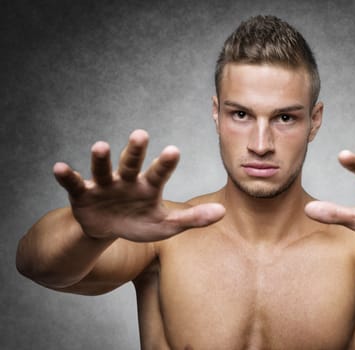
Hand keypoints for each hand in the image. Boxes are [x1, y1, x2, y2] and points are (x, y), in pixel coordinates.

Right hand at [53, 130, 224, 241]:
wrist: (108, 230)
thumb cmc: (140, 223)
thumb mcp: (166, 225)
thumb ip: (193, 218)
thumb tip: (223, 212)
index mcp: (149, 186)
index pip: (159, 173)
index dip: (165, 163)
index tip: (173, 150)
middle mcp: (127, 180)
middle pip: (132, 163)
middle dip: (135, 150)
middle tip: (141, 134)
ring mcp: (104, 185)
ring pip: (103, 169)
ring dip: (101, 159)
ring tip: (100, 146)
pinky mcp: (82, 194)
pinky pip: (73, 183)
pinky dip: (66, 176)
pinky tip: (58, 168)